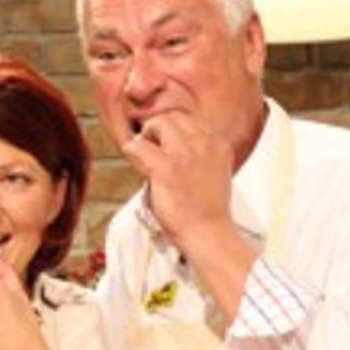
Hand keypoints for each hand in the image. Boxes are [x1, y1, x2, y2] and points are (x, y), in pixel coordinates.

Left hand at [122, 109, 233, 254]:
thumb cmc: (207, 208)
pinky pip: (138, 146)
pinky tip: (134, 160)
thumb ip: (200, 152)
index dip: (173, 130)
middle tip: (151, 146)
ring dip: (145, 136)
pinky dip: (132, 151)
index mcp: (218, 143)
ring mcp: (185, 154)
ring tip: (144, 153)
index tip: (165, 144)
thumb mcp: (214, 170)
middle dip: (158, 128)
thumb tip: (173, 142)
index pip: (190, 119)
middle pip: (173, 117)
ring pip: (157, 123)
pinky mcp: (165, 168)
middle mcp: (204, 143)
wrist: (208, 233)